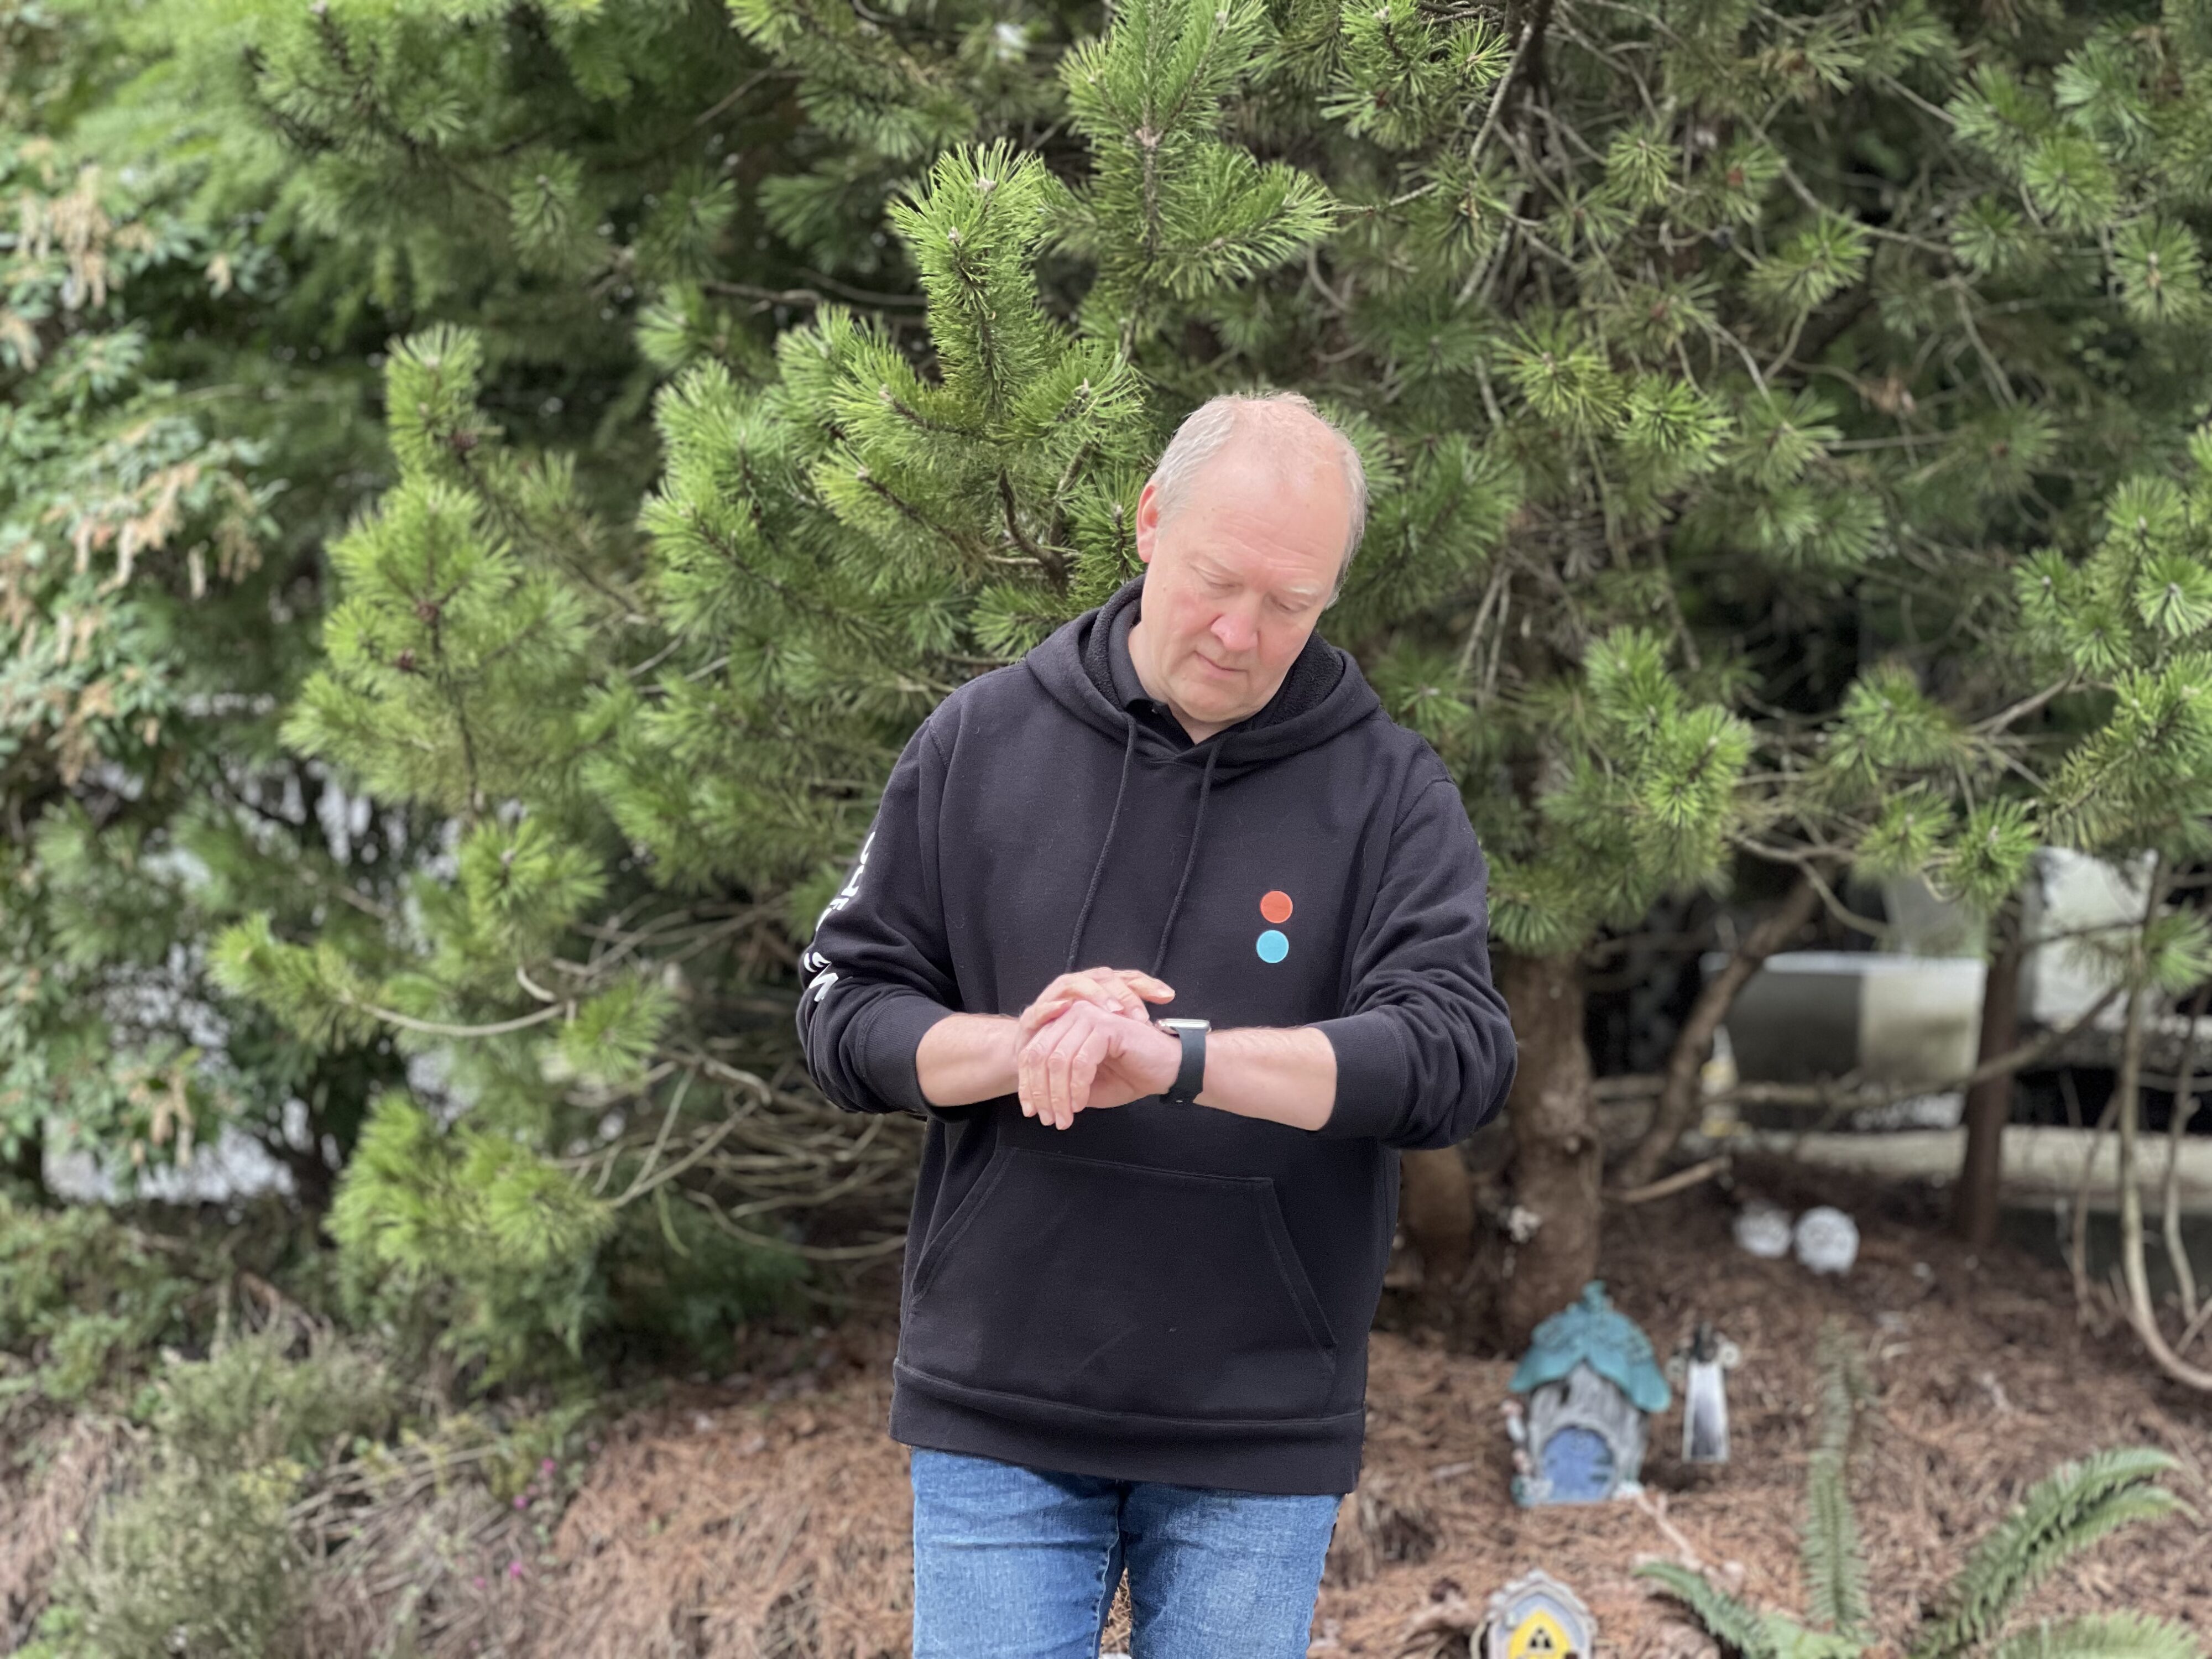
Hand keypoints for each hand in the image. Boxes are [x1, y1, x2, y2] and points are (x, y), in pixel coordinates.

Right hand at [1016, 967, 1175, 1038]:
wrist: (1036, 1061)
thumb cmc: (1078, 1046)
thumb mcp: (1110, 1038)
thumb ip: (1130, 1027)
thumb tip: (1163, 1020)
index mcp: (1100, 990)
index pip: (1126, 979)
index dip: (1146, 985)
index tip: (1167, 996)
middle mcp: (1078, 988)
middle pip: (1103, 978)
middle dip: (1123, 994)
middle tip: (1139, 1014)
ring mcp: (1054, 998)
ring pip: (1075, 984)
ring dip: (1094, 995)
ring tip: (1112, 1010)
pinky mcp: (1033, 1016)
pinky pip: (1041, 1007)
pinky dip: (1052, 1007)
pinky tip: (1066, 1008)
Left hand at [1016, 999, 1180, 1129]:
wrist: (1169, 1069)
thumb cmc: (1130, 1075)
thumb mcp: (1086, 1085)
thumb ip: (1061, 1084)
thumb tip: (1036, 1100)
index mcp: (1065, 1024)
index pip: (1032, 1051)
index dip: (1027, 1084)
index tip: (1030, 1110)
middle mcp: (1074, 1014)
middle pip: (1040, 1055)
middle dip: (1040, 1093)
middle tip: (1048, 1119)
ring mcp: (1090, 1017)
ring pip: (1057, 1060)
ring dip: (1058, 1096)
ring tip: (1064, 1118)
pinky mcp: (1107, 1026)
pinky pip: (1081, 1062)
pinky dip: (1077, 1088)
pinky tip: (1080, 1105)